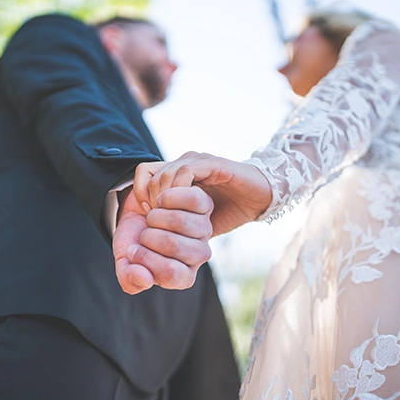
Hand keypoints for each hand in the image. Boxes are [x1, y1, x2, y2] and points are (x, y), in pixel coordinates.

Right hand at [112, 186, 213, 294]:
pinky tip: (160, 203)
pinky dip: (167, 198)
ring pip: (179, 220)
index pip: (170, 273)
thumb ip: (128, 278)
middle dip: (147, 236)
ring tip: (150, 219)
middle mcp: (199, 255)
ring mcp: (204, 230)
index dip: (145, 259)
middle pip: (172, 244)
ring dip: (155, 216)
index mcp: (183, 276)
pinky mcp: (205, 205)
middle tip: (143, 234)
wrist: (139, 212)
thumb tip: (144, 278)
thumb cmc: (134, 241)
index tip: (132, 251)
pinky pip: (191, 200)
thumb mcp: (124, 262)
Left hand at [133, 152, 271, 235]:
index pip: (143, 172)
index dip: (140, 194)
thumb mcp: (194, 221)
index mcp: (178, 172)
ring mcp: (199, 161)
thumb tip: (151, 238)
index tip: (147, 216)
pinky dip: (180, 190)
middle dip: (151, 200)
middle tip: (158, 220)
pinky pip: (187, 172)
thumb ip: (174, 222)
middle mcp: (186, 162)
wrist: (259, 200)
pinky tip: (184, 208)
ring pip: (167, 174)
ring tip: (170, 217)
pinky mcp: (213, 164)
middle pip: (152, 175)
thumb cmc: (228, 211)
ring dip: (164, 198)